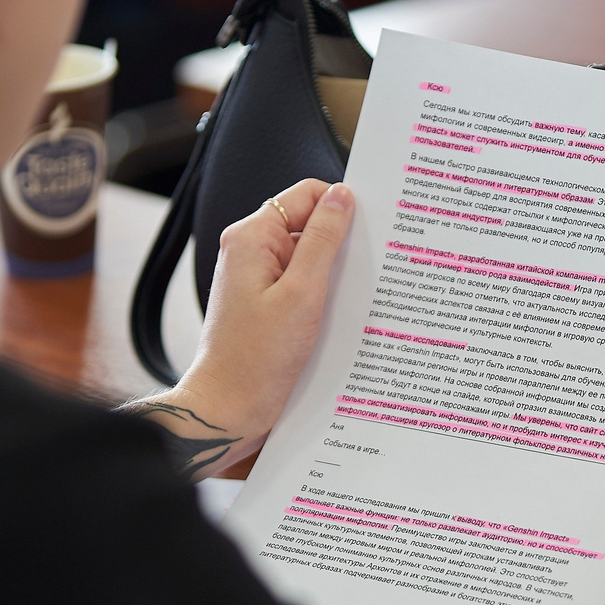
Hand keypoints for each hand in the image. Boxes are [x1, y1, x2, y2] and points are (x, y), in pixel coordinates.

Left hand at [125, 178, 352, 476]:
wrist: (228, 409)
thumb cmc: (258, 357)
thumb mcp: (302, 294)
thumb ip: (323, 240)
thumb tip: (342, 197)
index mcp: (252, 237)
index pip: (306, 195)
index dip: (341, 205)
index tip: (375, 226)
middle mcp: (251, 252)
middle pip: (308, 224)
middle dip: (342, 243)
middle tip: (376, 265)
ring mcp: (257, 279)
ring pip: (309, 258)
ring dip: (335, 273)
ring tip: (361, 296)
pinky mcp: (265, 305)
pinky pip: (302, 285)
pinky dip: (324, 295)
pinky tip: (344, 315)